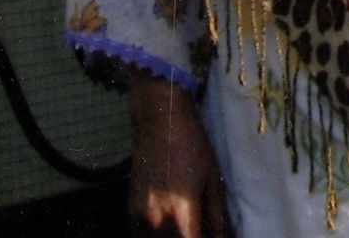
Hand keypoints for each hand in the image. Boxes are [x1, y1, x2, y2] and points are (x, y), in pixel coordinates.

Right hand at [127, 73, 231, 237]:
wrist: (159, 122)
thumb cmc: (193, 148)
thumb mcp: (214, 182)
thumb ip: (219, 218)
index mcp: (182, 210)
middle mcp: (156, 219)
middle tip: (199, 231)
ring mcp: (139, 217)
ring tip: (188, 228)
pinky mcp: (129, 212)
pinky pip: (142, 236)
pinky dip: (156, 236)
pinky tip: (170, 229)